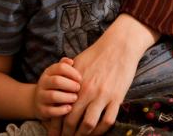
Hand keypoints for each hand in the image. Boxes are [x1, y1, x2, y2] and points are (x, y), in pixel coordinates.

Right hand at [34, 57, 80, 120]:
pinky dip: (62, 110)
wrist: (38, 101)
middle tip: (78, 88)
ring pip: (53, 96)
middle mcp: (43, 83)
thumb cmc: (55, 86)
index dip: (72, 72)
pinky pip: (51, 111)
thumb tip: (71, 61)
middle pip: (56, 81)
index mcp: (48, 72)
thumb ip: (65, 66)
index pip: (60, 67)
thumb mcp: (58, 74)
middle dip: (70, 85)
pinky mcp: (41, 110)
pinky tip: (69, 108)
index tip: (80, 78)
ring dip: (67, 97)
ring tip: (75, 98)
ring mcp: (41, 97)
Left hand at [65, 15, 155, 135]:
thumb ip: (67, 78)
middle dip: (67, 134)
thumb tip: (59, 90)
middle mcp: (87, 92)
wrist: (119, 46)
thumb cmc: (97, 53)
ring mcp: (102, 96)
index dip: (56, 125)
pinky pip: (108, 120)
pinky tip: (97, 132)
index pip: (61, 110)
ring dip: (83, 134)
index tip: (53, 133)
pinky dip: (101, 130)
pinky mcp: (117, 98)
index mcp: (75, 84)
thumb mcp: (77, 63)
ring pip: (89, 124)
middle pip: (72, 121)